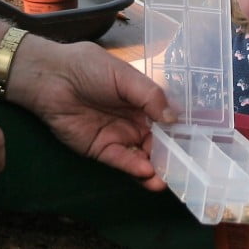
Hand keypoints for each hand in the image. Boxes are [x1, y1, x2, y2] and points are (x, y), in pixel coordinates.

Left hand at [8, 39, 173, 189]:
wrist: (52, 77)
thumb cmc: (89, 68)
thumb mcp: (125, 76)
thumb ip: (150, 96)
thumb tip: (173, 118)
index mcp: (142, 101)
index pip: (166, 121)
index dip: (179, 133)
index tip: (196, 146)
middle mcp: (133, 122)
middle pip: (157, 143)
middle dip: (170, 157)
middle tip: (185, 171)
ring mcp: (117, 137)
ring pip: (141, 157)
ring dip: (155, 169)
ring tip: (167, 180)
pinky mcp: (100, 149)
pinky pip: (121, 161)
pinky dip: (134, 168)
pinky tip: (147, 172)